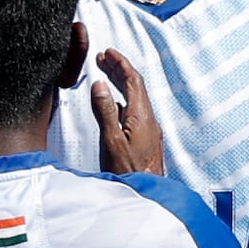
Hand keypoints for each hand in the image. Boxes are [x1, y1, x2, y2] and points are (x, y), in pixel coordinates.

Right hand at [87, 43, 164, 176]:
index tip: (108, 53)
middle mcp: (148, 120)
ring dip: (121, 84)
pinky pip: (134, 111)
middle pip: (135, 87)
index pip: (133, 80)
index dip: (120, 63)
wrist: (146, 194)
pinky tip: (112, 104)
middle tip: (103, 59)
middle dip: (119, 70)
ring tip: (105, 75)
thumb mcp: (111, 141)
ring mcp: (148, 130)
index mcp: (141, 116)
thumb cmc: (128, 172)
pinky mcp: (145, 140)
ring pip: (135, 98)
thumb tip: (99, 85)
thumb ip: (105, 112)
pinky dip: (122, 100)